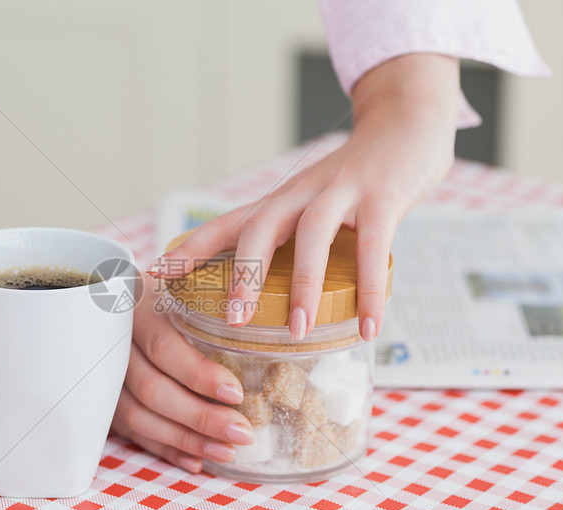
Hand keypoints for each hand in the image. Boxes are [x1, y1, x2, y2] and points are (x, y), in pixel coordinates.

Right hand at [110, 275, 254, 472]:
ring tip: (227, 452)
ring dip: (185, 440)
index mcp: (138, 309)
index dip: (199, 375)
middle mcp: (115, 343)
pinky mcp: (104, 398)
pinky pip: (131, 432)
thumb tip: (283, 323)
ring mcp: (104, 374)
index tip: (237, 394)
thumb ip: (218, 295)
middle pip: (152, 390)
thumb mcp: (189, 277)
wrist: (112, 291)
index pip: (165, 348)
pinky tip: (196, 462)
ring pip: (139, 416)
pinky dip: (165, 449)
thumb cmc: (170, 285)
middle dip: (200, 417)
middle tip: (243, 432)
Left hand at [148, 54, 459, 341]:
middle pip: (259, 228)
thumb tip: (270, 296)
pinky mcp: (383, 197)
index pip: (224, 222)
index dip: (189, 248)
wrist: (407, 124)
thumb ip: (291, 240)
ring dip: (302, 286)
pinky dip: (371, 290)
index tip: (155, 274)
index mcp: (279, 200)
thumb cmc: (355, 180)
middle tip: (232, 321)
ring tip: (298, 331)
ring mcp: (341, 192)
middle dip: (242, 275)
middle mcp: (301, 193)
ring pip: (311, 235)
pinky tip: (368, 328)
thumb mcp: (311, 204)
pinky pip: (374, 248)